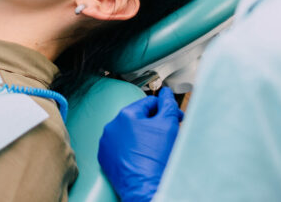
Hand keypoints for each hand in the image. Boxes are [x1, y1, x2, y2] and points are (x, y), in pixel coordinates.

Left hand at [98, 87, 182, 201]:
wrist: (144, 187)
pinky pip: (119, 147)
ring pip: (128, 132)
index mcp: (126, 115)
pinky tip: (142, 156)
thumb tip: (165, 93)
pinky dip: (131, 149)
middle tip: (167, 134)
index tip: (175, 117)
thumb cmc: (156, 159)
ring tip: (155, 148)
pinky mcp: (105, 157)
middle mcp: (112, 126)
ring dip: (141, 136)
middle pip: (138, 117)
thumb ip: (167, 105)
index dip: (165, 109)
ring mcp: (106, 142)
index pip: (149, 102)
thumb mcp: (168, 126)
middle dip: (154, 123)